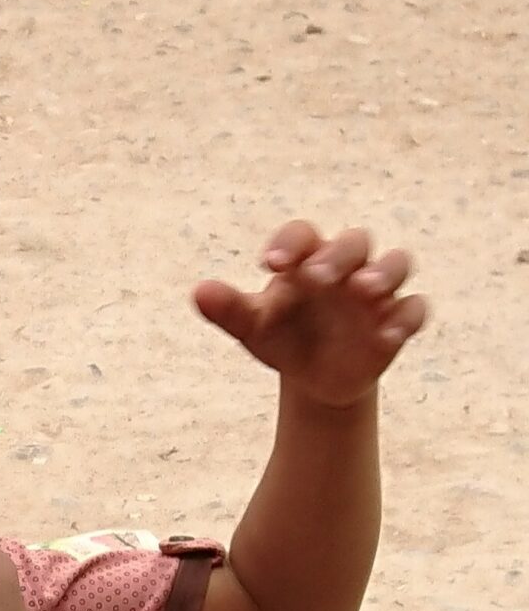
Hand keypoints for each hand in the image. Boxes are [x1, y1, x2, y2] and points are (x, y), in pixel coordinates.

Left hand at [193, 222, 425, 409]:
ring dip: (383, 273)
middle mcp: (347, 267)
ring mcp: (377, 292)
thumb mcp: (253, 327)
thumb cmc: (282, 337)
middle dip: (338, 255)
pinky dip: (405, 318)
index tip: (269, 263)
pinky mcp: (397, 320)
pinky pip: (412, 310)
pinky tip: (388, 335)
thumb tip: (198, 292)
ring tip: (362, 289)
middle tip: (315, 276)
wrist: (314, 375)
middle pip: (354, 242)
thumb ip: (229, 308)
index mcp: (307, 259)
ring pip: (396, 263)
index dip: (289, 243)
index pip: (302, 235)